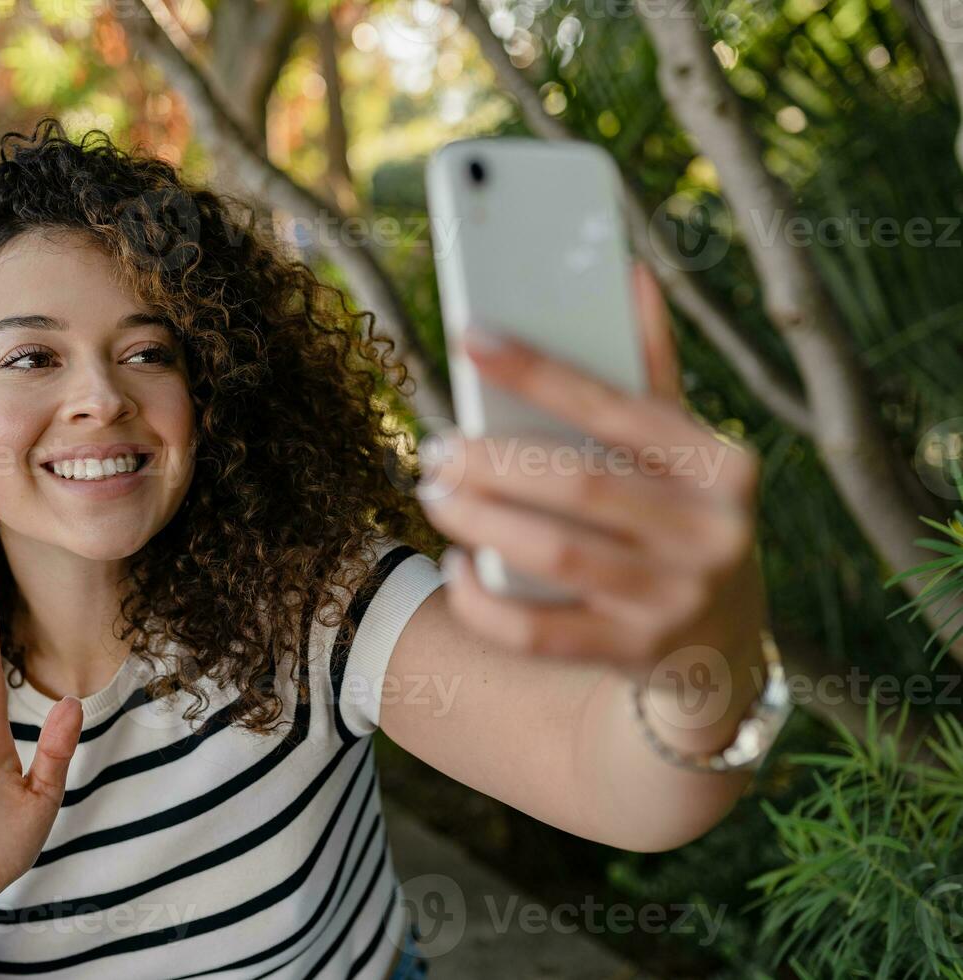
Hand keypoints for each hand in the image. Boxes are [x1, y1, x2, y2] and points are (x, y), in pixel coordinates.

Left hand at [416, 261, 765, 682]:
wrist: (718, 649)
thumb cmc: (679, 521)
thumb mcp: (683, 454)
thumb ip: (650, 373)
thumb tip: (626, 271)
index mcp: (720, 464)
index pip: (614, 403)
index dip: (536, 369)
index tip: (467, 338)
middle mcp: (711, 532)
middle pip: (577, 482)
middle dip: (492, 460)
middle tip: (436, 446)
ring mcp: (676, 599)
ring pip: (554, 552)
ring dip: (479, 520)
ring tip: (436, 492)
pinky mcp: (636, 655)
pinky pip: (538, 631)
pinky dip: (485, 601)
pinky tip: (457, 567)